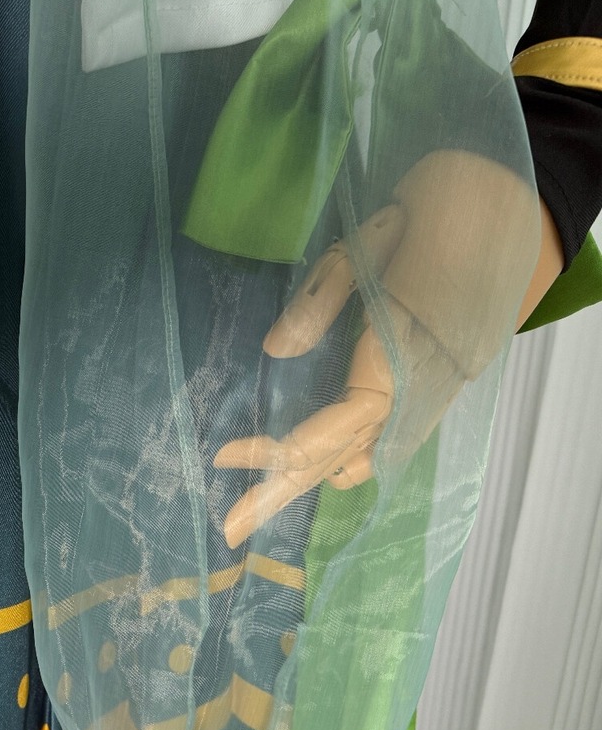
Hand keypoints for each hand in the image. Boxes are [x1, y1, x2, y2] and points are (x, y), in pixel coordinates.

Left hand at [214, 150, 539, 548]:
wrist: (505, 198)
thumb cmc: (432, 213)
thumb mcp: (368, 244)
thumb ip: (321, 299)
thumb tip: (273, 349)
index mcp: (407, 357)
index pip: (339, 424)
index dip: (284, 448)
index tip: (225, 457)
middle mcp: (423, 387)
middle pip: (344, 455)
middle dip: (283, 491)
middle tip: (227, 531)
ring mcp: (432, 390)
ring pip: (364, 451)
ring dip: (309, 481)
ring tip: (255, 512)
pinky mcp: (433, 383)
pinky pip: (385, 436)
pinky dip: (347, 459)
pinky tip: (318, 475)